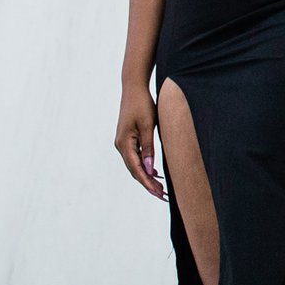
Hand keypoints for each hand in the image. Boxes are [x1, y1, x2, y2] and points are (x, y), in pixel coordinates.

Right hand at [114, 84, 165, 199]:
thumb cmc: (142, 104)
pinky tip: (154, 172)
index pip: (137, 169)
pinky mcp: (128, 139)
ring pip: (135, 165)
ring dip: (147, 177)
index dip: (148, 183)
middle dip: (148, 184)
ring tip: (160, 188)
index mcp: (125, 143)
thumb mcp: (148, 125)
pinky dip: (144, 166)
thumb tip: (149, 169)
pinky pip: (136, 157)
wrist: (133, 88)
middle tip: (163, 196)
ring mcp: (123, 143)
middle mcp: (121, 146)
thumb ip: (149, 147)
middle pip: (135, 170)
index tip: (159, 193)